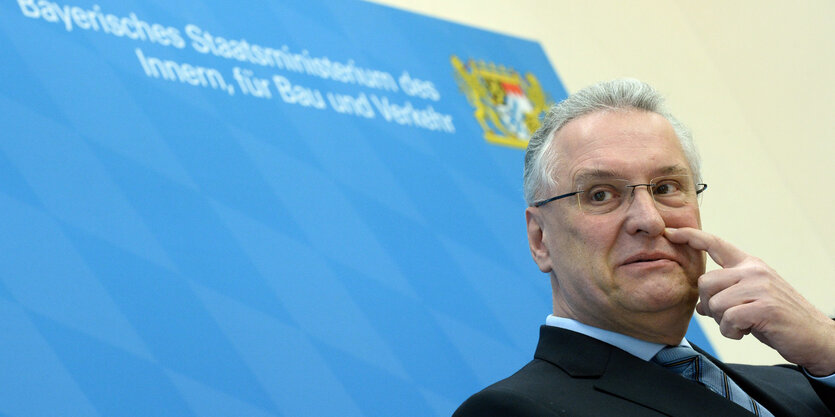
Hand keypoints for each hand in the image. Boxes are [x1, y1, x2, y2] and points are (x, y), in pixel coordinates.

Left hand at [664, 227, 834, 375]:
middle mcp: (754, 271)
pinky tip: (747, 332)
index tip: (671, 232)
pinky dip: (732, 332)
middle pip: (705, 282)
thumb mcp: (751, 301)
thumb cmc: (780, 319)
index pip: (716, 244)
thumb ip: (727, 295)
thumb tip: (700, 305)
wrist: (815, 336)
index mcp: (750, 265)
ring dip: (723, 322)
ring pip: (715, 303)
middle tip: (728, 318)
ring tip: (743, 326)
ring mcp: (760, 287)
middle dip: (709, 305)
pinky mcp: (764, 307)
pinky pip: (728, 319)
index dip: (691, 237)